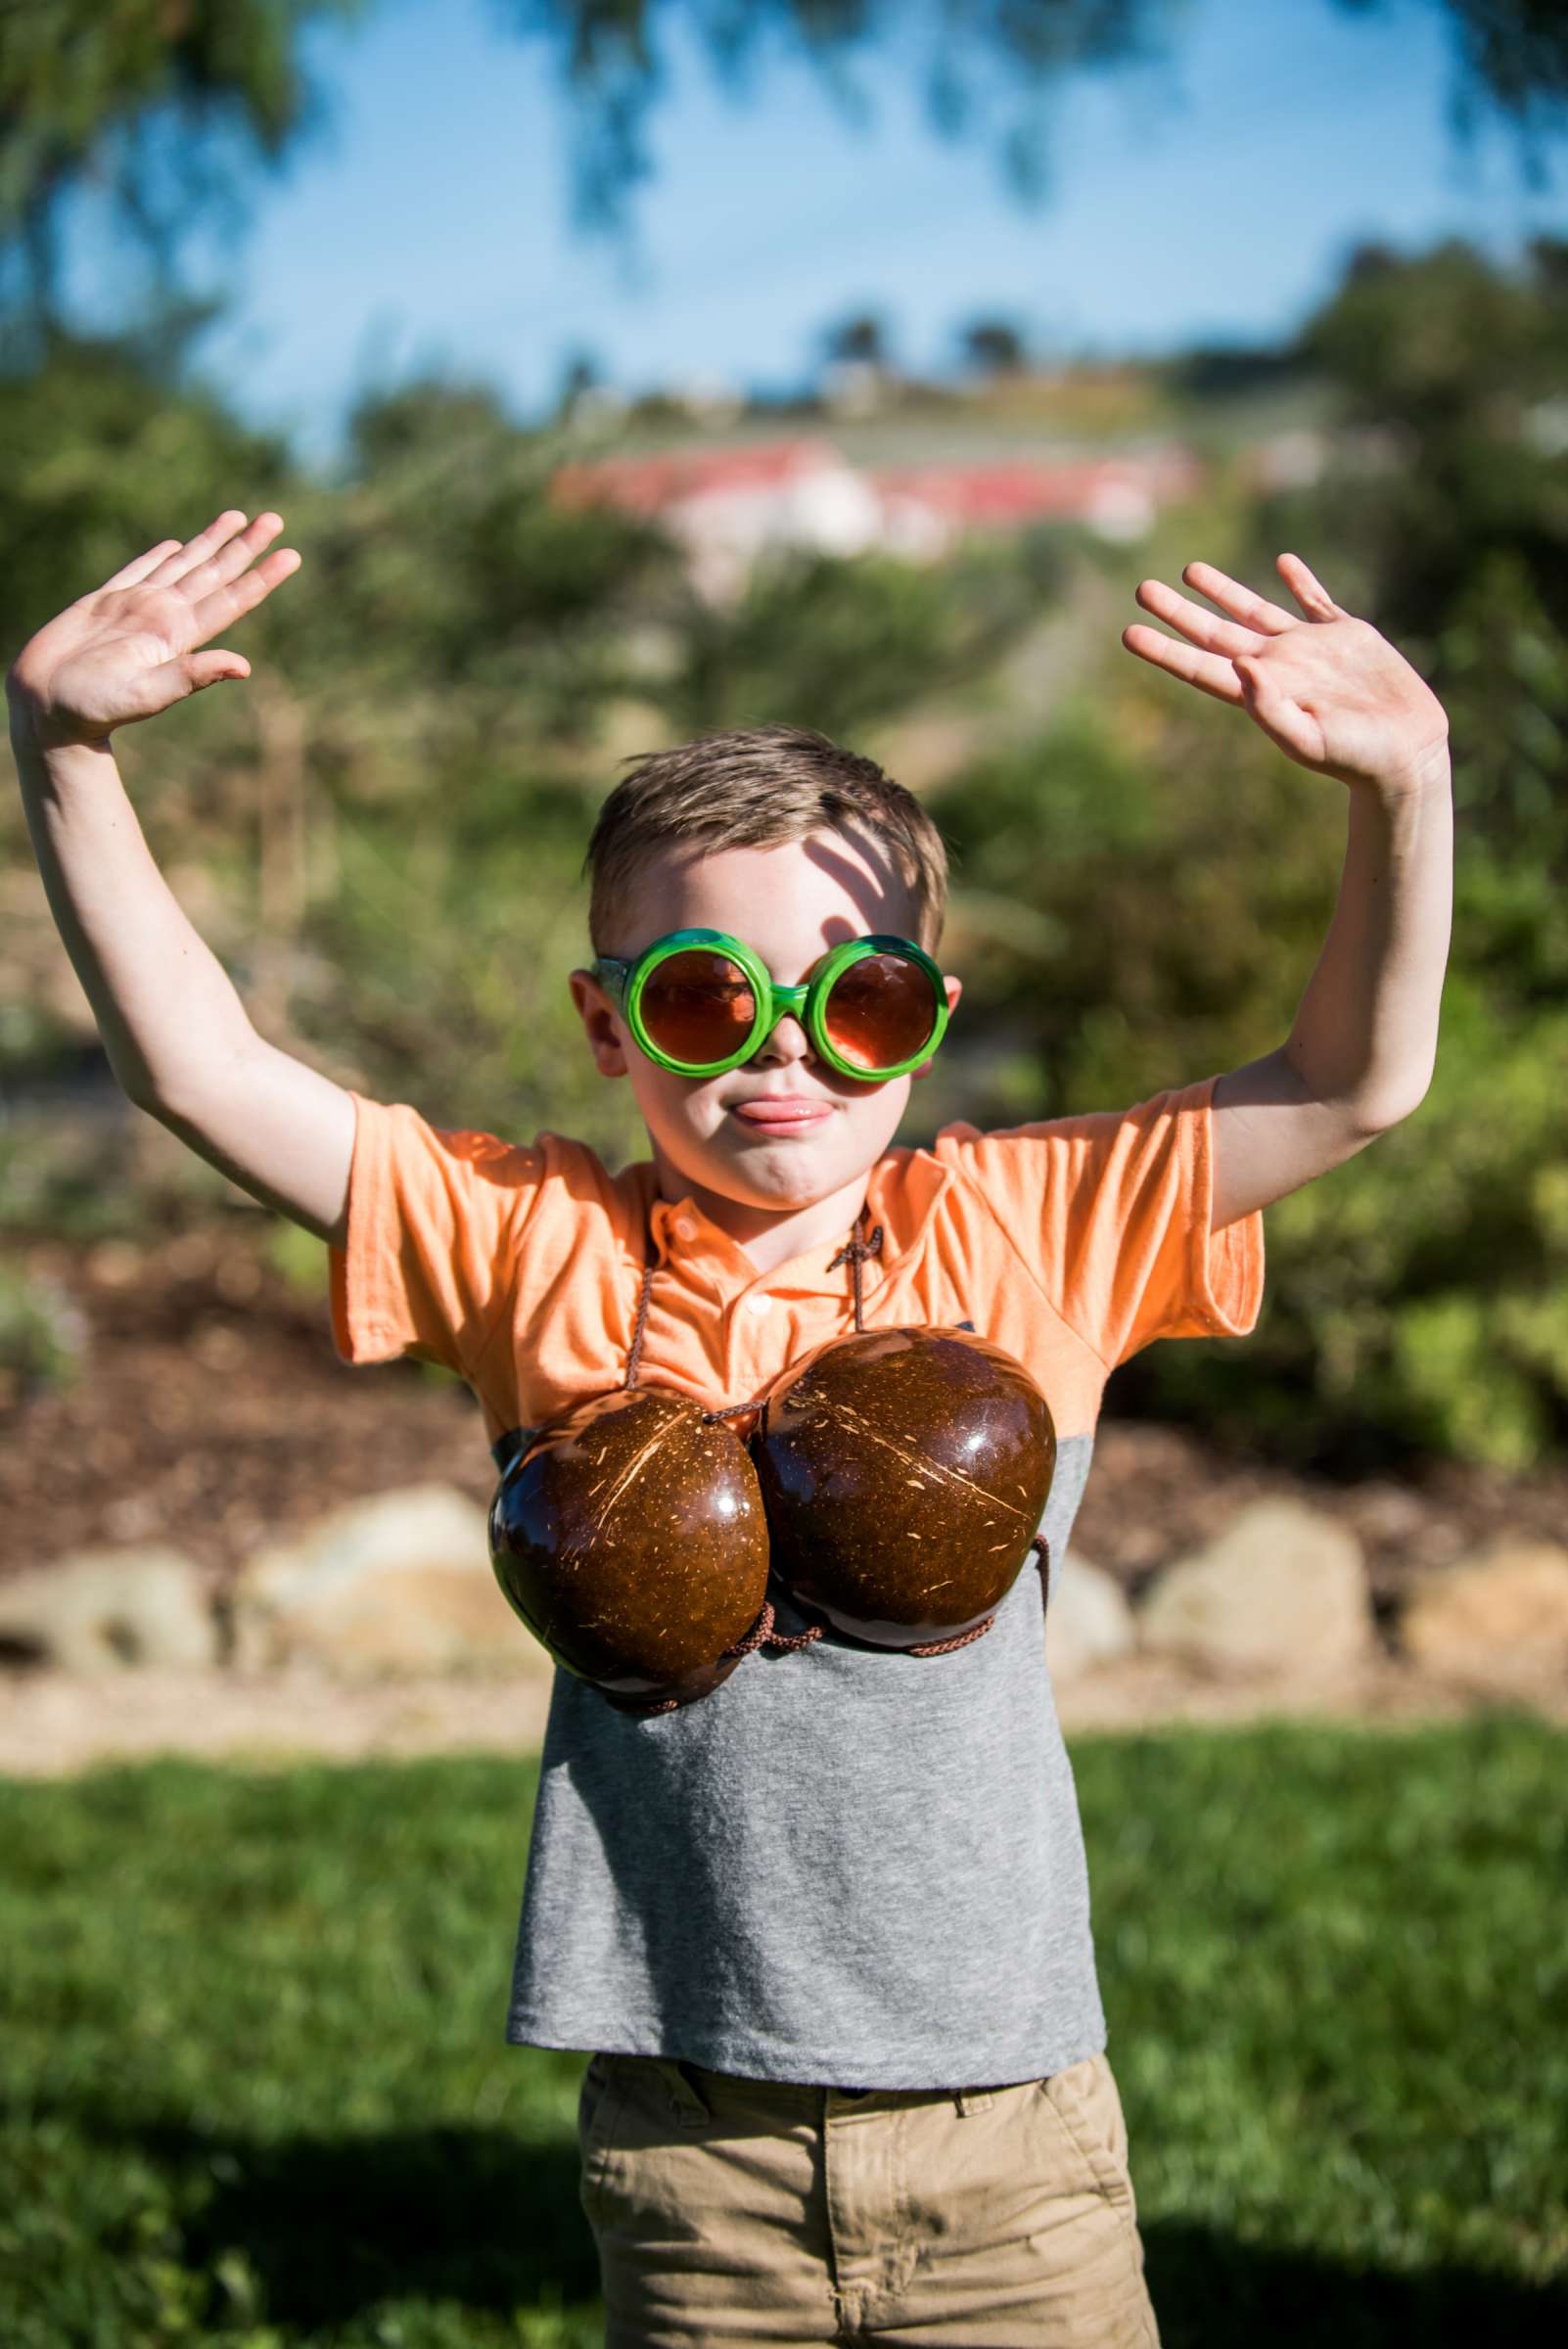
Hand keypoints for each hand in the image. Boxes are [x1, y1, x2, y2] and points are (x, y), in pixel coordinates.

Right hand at [6, 511, 301, 749]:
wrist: (45, 707)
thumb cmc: (92, 708)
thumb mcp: (147, 694)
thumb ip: (191, 677)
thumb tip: (244, 667)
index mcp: (178, 636)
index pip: (230, 600)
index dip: (260, 577)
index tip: (291, 555)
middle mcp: (164, 617)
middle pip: (214, 574)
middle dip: (244, 547)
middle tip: (275, 519)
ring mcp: (135, 607)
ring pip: (182, 564)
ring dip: (211, 542)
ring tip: (238, 517)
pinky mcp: (104, 602)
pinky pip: (139, 571)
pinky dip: (159, 556)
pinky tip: (177, 545)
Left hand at [1121, 553, 1449, 795]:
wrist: (1407, 754)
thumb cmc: (1356, 759)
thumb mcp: (1308, 740)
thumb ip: (1270, 708)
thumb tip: (1241, 663)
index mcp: (1262, 693)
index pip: (1201, 666)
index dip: (1165, 650)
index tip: (1129, 633)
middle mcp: (1279, 666)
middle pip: (1216, 632)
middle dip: (1179, 611)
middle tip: (1142, 589)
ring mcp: (1311, 649)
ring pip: (1256, 610)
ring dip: (1223, 590)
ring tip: (1189, 569)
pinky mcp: (1348, 637)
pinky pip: (1318, 602)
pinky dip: (1301, 581)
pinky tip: (1284, 563)